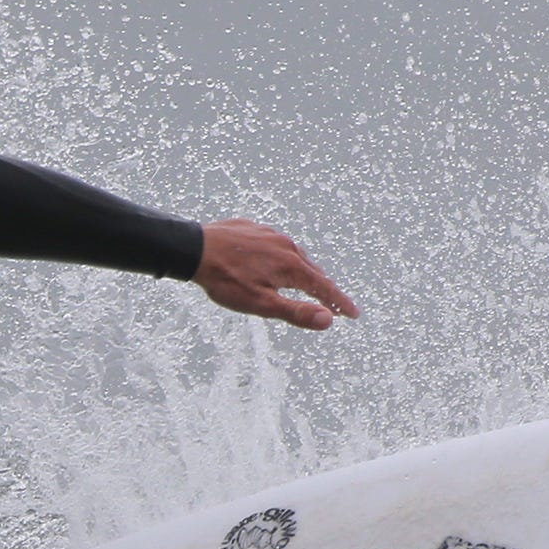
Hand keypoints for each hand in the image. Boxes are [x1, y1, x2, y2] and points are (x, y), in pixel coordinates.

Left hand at [193, 220, 357, 329]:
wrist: (195, 248)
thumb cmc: (226, 280)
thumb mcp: (262, 304)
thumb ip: (296, 312)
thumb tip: (328, 320)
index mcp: (292, 266)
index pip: (324, 288)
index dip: (340, 303)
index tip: (354, 314)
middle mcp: (287, 246)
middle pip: (313, 270)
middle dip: (325, 288)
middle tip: (334, 303)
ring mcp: (270, 234)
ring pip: (296, 255)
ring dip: (305, 270)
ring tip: (309, 281)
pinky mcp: (255, 228)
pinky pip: (276, 244)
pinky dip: (284, 256)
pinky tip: (275, 260)